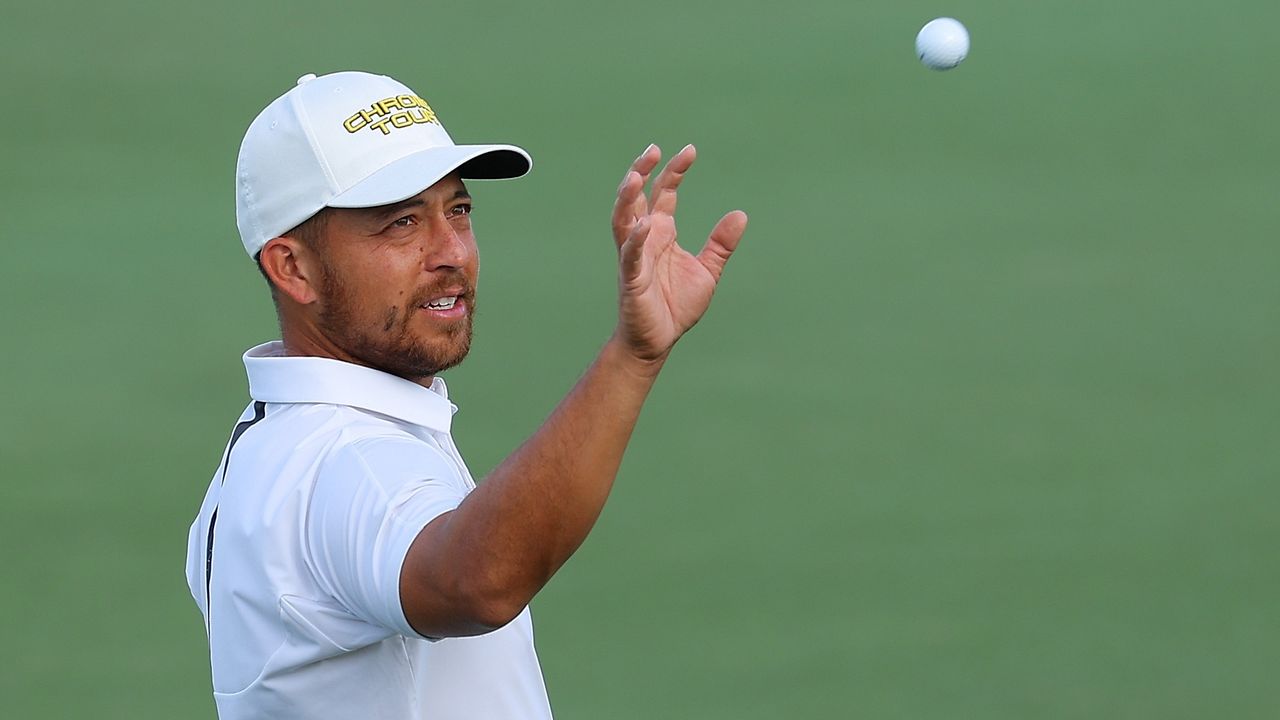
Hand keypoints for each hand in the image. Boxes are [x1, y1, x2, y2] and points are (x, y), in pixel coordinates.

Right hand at [610, 144, 747, 363]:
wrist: (658, 342)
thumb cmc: (676, 306)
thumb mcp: (707, 271)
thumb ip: (721, 244)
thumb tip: (740, 215)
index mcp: (662, 232)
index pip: (664, 192)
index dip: (674, 171)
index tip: (690, 150)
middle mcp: (645, 238)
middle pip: (636, 196)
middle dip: (642, 171)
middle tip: (653, 149)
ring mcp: (634, 257)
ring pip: (623, 219)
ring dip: (626, 198)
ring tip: (636, 175)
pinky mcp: (631, 278)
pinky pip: (630, 255)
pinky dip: (636, 240)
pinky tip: (645, 224)